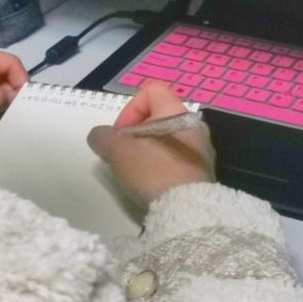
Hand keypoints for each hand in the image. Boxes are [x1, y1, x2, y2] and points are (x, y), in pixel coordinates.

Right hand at [86, 80, 215, 206]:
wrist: (186, 211)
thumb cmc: (153, 171)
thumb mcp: (117, 150)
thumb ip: (103, 137)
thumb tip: (100, 137)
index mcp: (177, 112)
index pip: (151, 90)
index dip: (130, 109)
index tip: (121, 136)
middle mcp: (194, 127)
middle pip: (157, 118)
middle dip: (135, 136)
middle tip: (124, 156)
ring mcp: (202, 151)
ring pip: (166, 141)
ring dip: (146, 152)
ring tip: (136, 173)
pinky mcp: (202, 174)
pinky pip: (176, 160)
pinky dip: (160, 167)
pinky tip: (151, 186)